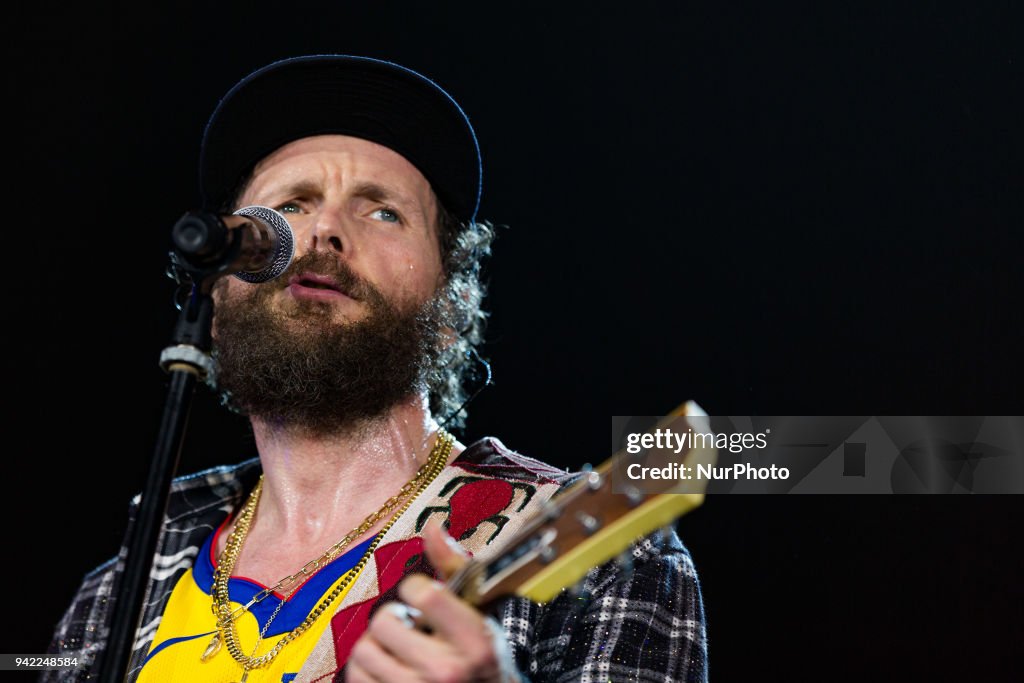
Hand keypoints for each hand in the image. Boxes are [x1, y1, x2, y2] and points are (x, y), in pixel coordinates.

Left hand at [346, 520, 520, 682]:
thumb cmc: (478, 655)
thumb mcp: (477, 614)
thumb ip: (452, 568)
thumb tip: (431, 525)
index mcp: (474, 643)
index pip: (423, 594)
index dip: (414, 588)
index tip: (421, 595)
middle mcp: (444, 673)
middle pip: (384, 621)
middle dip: (394, 618)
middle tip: (410, 628)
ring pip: (363, 649)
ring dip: (376, 644)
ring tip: (397, 649)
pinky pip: (353, 675)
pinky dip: (365, 669)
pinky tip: (386, 668)